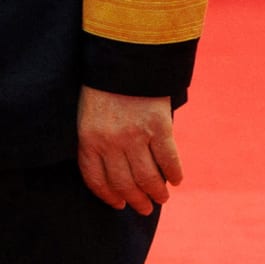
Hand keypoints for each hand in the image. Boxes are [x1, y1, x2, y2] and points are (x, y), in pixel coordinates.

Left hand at [77, 86, 181, 214]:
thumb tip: (115, 167)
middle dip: (136, 201)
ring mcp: (135, 135)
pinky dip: (174, 173)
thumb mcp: (90, 110)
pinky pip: (168, 160)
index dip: (108, 195)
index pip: (95, 178)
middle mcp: (110, 141)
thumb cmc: (105, 82)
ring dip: (156, 193)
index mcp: (88, 137)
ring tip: (162, 198)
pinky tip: (176, 179)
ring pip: (148, 178)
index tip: (118, 204)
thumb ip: (98, 138)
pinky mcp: (158, 127)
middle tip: (144, 209)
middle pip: (124, 183)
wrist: (125, 54)